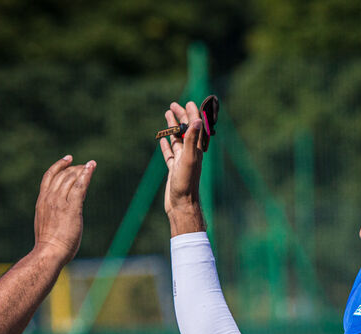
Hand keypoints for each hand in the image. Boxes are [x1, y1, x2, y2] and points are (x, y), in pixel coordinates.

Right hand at [33, 156, 95, 261]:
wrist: (49, 252)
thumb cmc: (48, 245)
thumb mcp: (45, 224)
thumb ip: (51, 215)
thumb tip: (58, 216)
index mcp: (42, 202)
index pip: (49, 177)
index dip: (59, 166)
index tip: (68, 159)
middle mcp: (50, 198)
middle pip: (62, 175)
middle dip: (75, 169)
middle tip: (85, 167)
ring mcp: (60, 202)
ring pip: (71, 179)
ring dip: (82, 170)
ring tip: (91, 165)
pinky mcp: (72, 208)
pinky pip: (80, 187)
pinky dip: (86, 175)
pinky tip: (92, 167)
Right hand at [160, 101, 206, 235]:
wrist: (181, 205)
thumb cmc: (186, 183)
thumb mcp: (189, 159)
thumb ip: (191, 139)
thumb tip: (198, 120)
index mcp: (195, 150)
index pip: (195, 127)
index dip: (192, 114)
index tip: (188, 102)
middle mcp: (190, 153)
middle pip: (186, 130)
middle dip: (181, 117)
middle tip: (173, 105)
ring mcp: (181, 161)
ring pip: (177, 139)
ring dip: (173, 127)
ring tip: (167, 115)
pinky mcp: (173, 169)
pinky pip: (170, 153)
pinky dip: (166, 145)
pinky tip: (162, 139)